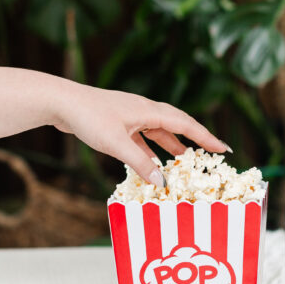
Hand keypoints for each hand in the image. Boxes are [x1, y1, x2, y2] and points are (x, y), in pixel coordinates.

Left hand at [51, 83, 229, 184]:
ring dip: (171, 145)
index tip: (223, 148)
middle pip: (176, 124)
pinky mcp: (117, 122)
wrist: (61, 102)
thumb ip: (140, 163)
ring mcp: (130, 115)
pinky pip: (141, 136)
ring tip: (183, 160)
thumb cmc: (88, 117)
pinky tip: (150, 162)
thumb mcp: (116, 144)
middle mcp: (143, 110)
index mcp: (148, 111)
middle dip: (194, 139)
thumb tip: (162, 181)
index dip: (206, 137)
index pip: (185, 124)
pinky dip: (149, 149)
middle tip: (210, 153)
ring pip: (157, 131)